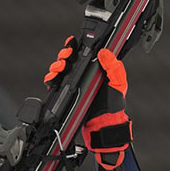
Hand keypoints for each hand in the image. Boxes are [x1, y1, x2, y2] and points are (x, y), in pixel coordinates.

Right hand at [42, 39, 131, 169]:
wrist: (103, 125)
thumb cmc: (113, 106)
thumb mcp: (118, 84)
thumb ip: (114, 67)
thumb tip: (105, 52)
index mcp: (98, 69)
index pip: (85, 53)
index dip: (77, 47)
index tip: (73, 44)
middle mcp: (86, 75)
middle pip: (70, 59)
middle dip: (64, 55)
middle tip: (65, 58)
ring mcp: (76, 84)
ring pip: (61, 70)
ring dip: (56, 66)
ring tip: (59, 69)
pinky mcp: (68, 93)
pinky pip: (56, 83)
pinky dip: (52, 79)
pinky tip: (53, 80)